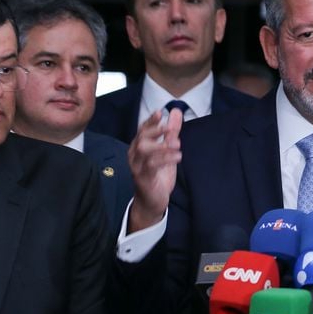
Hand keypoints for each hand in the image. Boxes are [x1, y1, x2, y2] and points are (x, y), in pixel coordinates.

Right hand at [127, 108, 182, 232]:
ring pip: (144, 151)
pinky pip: (151, 166)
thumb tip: (176, 112)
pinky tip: (177, 157)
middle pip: (141, 138)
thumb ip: (171, 132)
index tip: (160, 112)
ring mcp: (137, 167)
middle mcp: (135, 155)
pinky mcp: (142, 178)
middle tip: (170, 128)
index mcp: (139, 147)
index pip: (142, 130)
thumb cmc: (158, 175)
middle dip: (155, 131)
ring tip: (177, 144)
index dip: (150, 121)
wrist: (152, 201)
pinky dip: (164, 159)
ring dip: (161, 145)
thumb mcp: (167, 152)